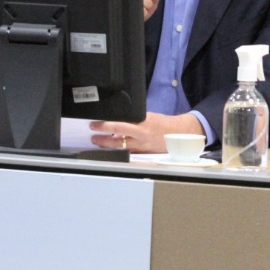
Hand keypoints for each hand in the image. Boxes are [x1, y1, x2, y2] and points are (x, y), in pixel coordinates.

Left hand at [90, 112, 204, 152]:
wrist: (177, 134)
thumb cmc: (161, 123)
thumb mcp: (147, 116)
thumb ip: (133, 118)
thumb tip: (117, 117)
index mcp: (142, 123)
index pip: (119, 124)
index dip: (105, 126)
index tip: (95, 124)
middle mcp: (140, 136)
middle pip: (117, 139)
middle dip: (102, 138)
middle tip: (92, 135)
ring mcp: (141, 147)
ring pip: (120, 148)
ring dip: (107, 145)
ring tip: (97, 142)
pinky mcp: (143, 154)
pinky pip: (127, 152)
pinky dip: (118, 150)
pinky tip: (110, 148)